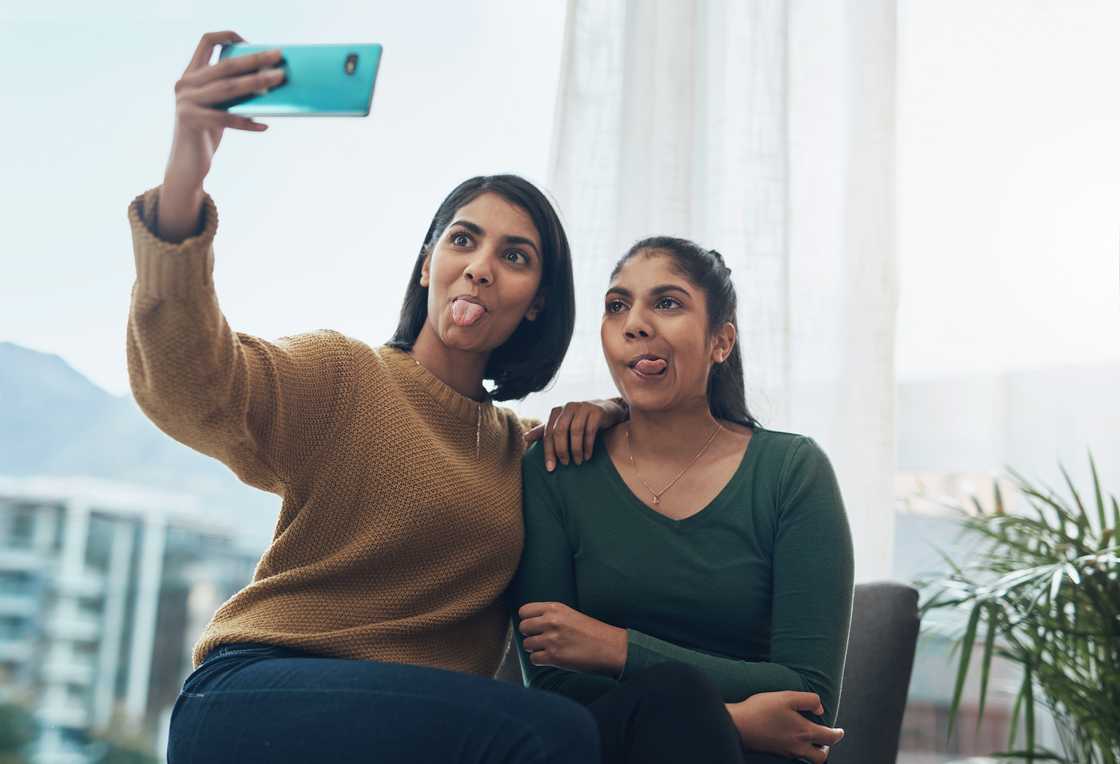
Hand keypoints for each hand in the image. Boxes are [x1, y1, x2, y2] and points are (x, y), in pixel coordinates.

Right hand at [158, 31, 284, 240]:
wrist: (187, 165)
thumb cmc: (208, 133)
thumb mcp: (218, 106)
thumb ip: (231, 91)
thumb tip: (268, 79)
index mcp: (191, 75)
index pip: (206, 42)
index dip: (227, 36)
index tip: (250, 41)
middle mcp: (185, 84)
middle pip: (225, 65)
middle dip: (254, 59)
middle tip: (279, 56)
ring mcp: (185, 102)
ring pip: (227, 88)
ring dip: (256, 83)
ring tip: (279, 80)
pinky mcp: (191, 121)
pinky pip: (226, 118)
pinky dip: (247, 122)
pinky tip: (265, 125)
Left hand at [518, 602, 626, 674]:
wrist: (610, 647)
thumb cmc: (592, 631)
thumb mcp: (570, 614)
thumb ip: (550, 615)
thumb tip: (530, 623)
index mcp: (555, 608)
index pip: (524, 611)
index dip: (527, 619)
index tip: (533, 626)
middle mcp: (551, 621)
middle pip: (523, 627)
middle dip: (529, 635)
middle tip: (540, 639)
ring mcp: (552, 639)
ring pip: (526, 644)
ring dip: (535, 648)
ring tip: (548, 649)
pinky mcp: (554, 656)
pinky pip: (534, 659)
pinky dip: (540, 660)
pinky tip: (551, 658)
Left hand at [523, 398, 628, 470]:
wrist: (605, 410)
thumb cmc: (579, 420)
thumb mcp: (561, 424)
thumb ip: (544, 431)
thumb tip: (524, 438)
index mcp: (557, 411)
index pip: (548, 433)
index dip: (548, 451)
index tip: (551, 468)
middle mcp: (568, 407)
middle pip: (560, 431)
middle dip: (561, 450)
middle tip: (565, 464)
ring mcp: (583, 407)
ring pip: (575, 431)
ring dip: (576, 450)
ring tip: (578, 462)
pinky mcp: (596, 411)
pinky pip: (590, 431)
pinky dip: (588, 446)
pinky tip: (587, 456)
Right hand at [725, 691, 843, 763]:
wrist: (739, 725)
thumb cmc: (761, 710)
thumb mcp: (787, 697)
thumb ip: (808, 700)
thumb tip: (820, 709)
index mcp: (804, 732)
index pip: (829, 738)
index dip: (838, 734)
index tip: (840, 731)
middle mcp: (798, 746)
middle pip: (821, 757)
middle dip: (827, 748)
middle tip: (826, 738)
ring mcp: (786, 751)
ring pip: (808, 758)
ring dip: (813, 750)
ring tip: (811, 739)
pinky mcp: (776, 752)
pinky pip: (795, 756)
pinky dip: (800, 750)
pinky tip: (793, 738)